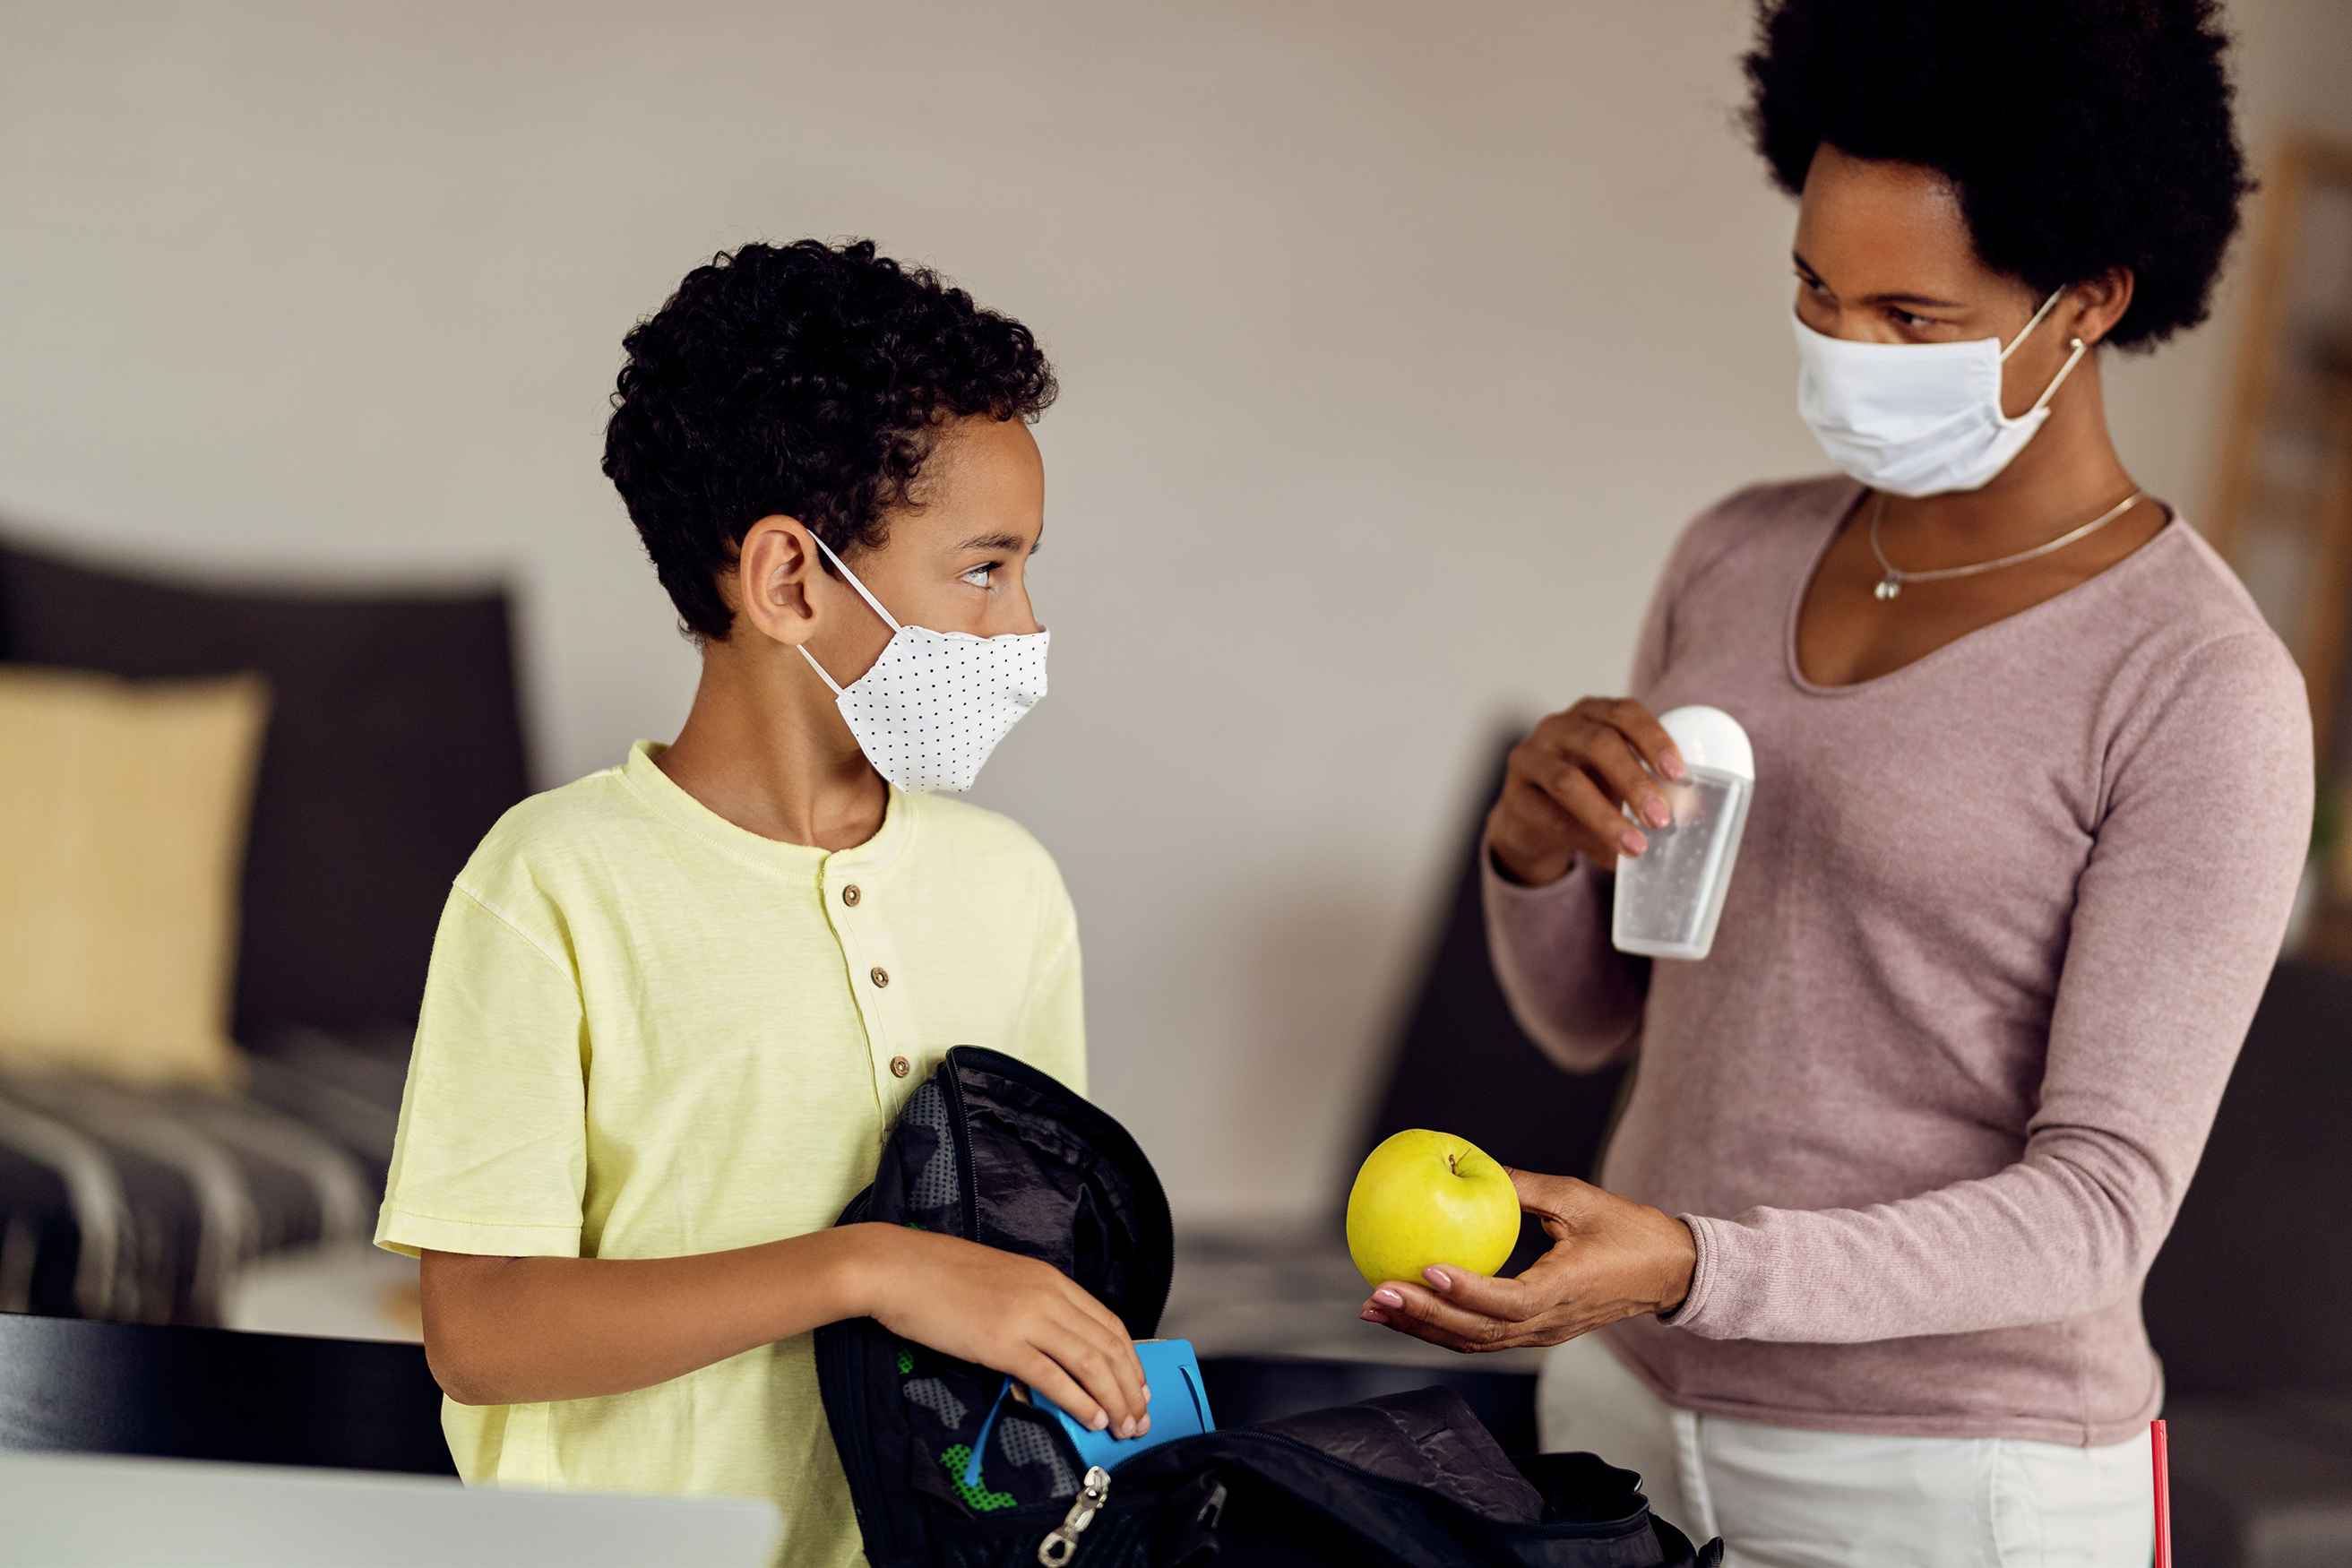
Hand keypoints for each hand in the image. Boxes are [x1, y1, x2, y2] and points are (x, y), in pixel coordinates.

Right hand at [846, 1223, 1150, 1438]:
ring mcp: (1027, 1317)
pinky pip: (1053, 1377)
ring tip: (1121, 1426)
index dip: (1130, 1360)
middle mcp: (1047, 1295)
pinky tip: (1090, 1417)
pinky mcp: (1002, 1342)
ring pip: (1090, 1363)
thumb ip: (1030, 1314)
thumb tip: (1046, 1357)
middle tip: (1139, 1418)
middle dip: (1130, 1387)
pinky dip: (1078, 1400)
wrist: (898, 1268)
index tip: (1138, 1387)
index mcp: (1049, 1279)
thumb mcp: (1001, 1285)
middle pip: (1108, 1345)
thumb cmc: (938, 1276)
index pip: (1108, 1322)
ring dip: (1113, 1399)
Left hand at [1357, 1169, 1694, 1352]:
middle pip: (1478, 1333)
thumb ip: (1525, 1186)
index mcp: (1565, 1290)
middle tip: (1376, 1293)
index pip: (1509, 1302)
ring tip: (1374, 1308)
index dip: (1467, 1292)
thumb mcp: (1579, 1199)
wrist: (1670, 1273)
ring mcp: (1541, 1334)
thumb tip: (1474, 1164)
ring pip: (1474, 1342)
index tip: (1427, 1272)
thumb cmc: (1629, 1232)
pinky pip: (1482, 1337)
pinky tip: (1408, 1309)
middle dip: (1423, 1317)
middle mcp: (1549, 1323)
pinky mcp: (1535, 1332)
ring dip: (1422, 1327)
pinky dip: (1442, 1327)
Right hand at [1486, 698, 1683, 887]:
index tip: (1678, 772)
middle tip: (1662, 818)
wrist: (1531, 817)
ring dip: (1607, 817)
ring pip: (1568, 782)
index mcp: (1591, 713)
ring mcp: (1530, 759)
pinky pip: (1551, 818)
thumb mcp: (1618, 777)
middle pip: (1597, 742)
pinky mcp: (1514, 796)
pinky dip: (1587, 841)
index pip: (1624, 713)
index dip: (1653, 738)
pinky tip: (1611, 860)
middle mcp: (1557, 727)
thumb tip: (1697, 810)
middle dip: (1634, 781)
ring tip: (1637, 847)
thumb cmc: (1588, 788)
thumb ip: (1653, 785)